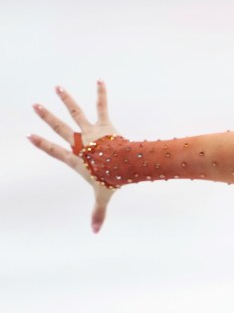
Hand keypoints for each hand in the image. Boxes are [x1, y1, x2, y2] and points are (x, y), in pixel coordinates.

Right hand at [29, 81, 120, 232]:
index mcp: (75, 159)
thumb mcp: (102, 197)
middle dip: (47, 117)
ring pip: (76, 113)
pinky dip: (101, 94)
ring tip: (58, 87)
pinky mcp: (105, 125)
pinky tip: (100, 80)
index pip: (54, 151)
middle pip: (60, 128)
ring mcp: (91, 132)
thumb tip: (95, 232)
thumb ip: (98, 213)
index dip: (41, 144)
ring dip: (67, 100)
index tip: (29, 136)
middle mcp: (80, 143)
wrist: (123, 166)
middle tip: (35, 105)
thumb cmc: (111, 180)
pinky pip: (102, 107)